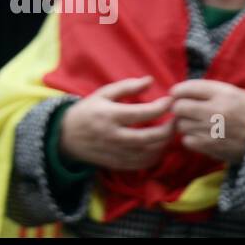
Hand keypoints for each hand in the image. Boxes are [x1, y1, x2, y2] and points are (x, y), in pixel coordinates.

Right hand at [59, 76, 173, 170]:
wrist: (66, 136)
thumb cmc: (87, 110)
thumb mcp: (103, 93)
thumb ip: (127, 87)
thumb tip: (150, 80)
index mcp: (110, 115)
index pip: (142, 113)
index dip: (161, 107)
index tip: (171, 101)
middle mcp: (114, 136)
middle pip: (151, 137)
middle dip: (169, 129)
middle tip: (178, 119)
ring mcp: (117, 152)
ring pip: (150, 152)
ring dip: (165, 143)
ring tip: (170, 131)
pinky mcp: (118, 164)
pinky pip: (143, 163)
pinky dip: (156, 155)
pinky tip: (158, 145)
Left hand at [169, 79, 244, 162]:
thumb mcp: (232, 92)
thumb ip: (206, 89)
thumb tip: (177, 92)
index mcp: (223, 94)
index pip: (186, 88)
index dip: (177, 91)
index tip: (178, 95)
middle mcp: (217, 111)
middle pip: (178, 107)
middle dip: (179, 108)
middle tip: (186, 111)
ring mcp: (213, 131)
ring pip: (181, 125)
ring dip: (186, 124)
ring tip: (199, 123)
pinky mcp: (212, 147)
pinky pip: (187, 141)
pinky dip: (191, 139)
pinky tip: (202, 136)